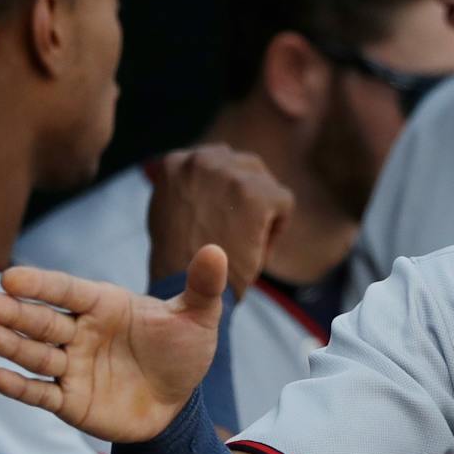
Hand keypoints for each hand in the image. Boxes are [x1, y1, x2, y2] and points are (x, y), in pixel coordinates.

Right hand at [0, 244, 227, 442]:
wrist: (179, 404)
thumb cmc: (181, 352)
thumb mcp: (198, 318)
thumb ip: (202, 286)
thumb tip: (217, 250)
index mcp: (103, 304)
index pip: (66, 290)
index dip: (40, 284)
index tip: (10, 277)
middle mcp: (80, 332)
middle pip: (41, 320)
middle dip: (13, 312)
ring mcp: (71, 366)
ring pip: (35, 354)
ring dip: (11, 346)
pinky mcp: (69, 401)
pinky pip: (40, 393)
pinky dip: (19, 387)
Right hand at [147, 146, 293, 296]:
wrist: (186, 292)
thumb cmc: (179, 262)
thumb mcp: (169, 212)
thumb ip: (188, 188)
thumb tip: (211, 180)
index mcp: (176, 162)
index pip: (219, 162)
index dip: (227, 194)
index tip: (223, 220)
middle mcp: (200, 160)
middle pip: (246, 166)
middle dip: (248, 197)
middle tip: (239, 233)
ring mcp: (229, 174)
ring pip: (265, 183)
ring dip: (263, 210)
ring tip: (246, 243)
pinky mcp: (255, 194)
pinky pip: (284, 202)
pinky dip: (278, 228)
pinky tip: (259, 250)